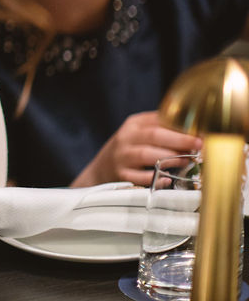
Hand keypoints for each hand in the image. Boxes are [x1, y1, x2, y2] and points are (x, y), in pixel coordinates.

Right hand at [70, 111, 201, 186]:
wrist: (101, 169)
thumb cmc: (130, 149)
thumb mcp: (139, 133)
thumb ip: (161, 128)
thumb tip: (196, 131)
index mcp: (133, 124)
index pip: (158, 121)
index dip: (181, 127)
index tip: (200, 133)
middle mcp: (126, 138)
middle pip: (153, 135)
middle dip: (179, 140)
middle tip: (198, 145)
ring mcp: (122, 157)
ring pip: (146, 155)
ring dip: (170, 158)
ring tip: (186, 161)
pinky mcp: (121, 174)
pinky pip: (140, 177)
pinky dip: (156, 179)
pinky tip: (167, 179)